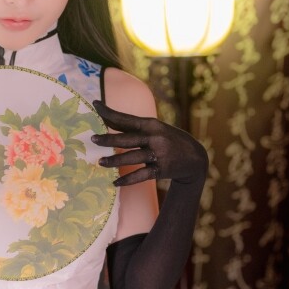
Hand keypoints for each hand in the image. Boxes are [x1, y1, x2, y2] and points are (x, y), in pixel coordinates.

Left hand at [92, 99, 207, 187]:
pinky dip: (127, 180)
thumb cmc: (169, 140)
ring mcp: (158, 154)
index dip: (109, 112)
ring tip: (100, 162)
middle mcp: (154, 137)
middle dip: (108, 138)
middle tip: (92, 138)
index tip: (95, 105)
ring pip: (132, 157)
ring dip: (114, 160)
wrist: (195, 157)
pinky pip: (141, 175)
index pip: (126, 118)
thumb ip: (135, 128)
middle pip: (126, 138)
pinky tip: (115, 182)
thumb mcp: (156, 129)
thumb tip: (109, 121)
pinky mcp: (161, 170)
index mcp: (151, 124)